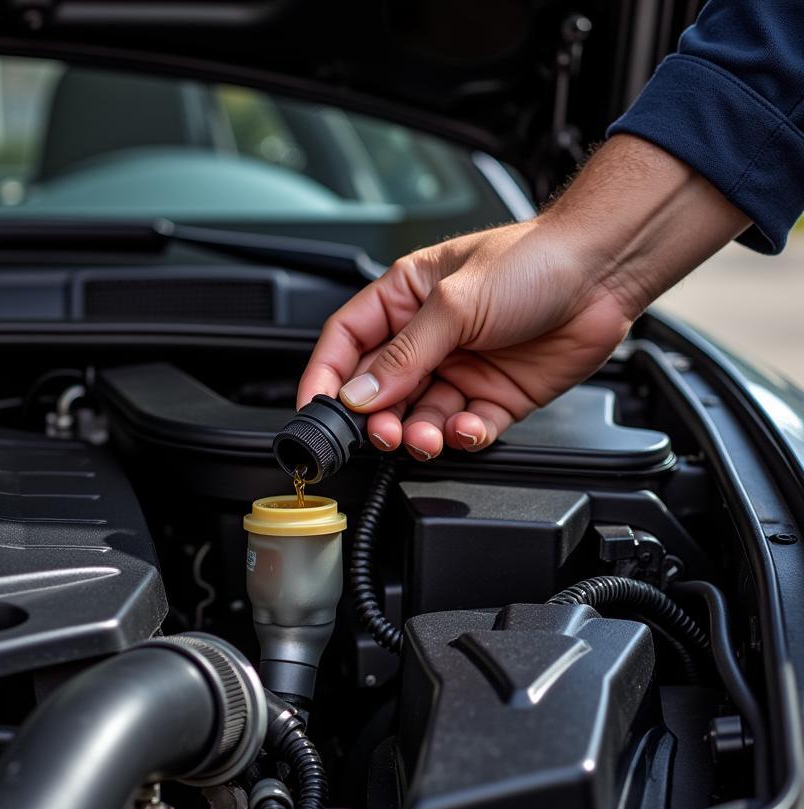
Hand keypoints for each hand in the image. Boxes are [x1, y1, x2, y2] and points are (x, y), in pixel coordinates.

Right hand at [297, 221, 629, 458]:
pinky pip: (467, 430)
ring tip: (425, 436)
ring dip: (418, 433)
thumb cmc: (534, 260)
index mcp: (406, 300)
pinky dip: (463, 436)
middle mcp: (429, 339)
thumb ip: (404, 355)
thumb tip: (359, 395)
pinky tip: (468, 427)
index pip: (347, 341)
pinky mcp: (495, 398)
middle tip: (381, 432)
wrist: (605, 270)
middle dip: (376, 417)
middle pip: (381, 390)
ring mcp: (462, 369)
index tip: (316, 407)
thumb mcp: (454, 302)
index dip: (326, 375)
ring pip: (421, 417)